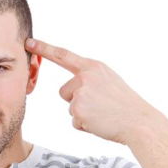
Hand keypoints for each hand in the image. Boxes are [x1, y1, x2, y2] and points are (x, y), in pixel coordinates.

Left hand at [26, 37, 161, 144]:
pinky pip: (74, 121)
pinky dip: (85, 125)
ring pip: (70, 107)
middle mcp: (85, 76)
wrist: (139, 122)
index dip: (44, 48)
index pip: (63, 55)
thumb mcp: (109, 81)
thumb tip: (73, 88)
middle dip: (76, 101)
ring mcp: (80, 93)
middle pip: (64, 91)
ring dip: (82, 114)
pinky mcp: (77, 110)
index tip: (28, 42)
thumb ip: (90, 79)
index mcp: (93, 67)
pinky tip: (100, 122)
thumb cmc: (125, 104)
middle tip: (100, 106)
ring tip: (102, 114)